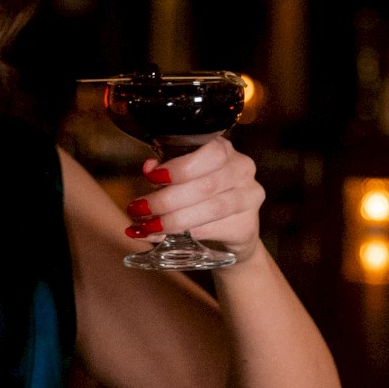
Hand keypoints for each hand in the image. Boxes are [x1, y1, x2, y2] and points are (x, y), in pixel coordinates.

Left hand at [124, 139, 264, 262]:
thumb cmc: (200, 194)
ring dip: (175, 220)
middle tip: (139, 209)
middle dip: (167, 199)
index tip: (152, 178)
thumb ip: (165, 170)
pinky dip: (187, 234)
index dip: (180, 167)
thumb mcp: (181, 177)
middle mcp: (242, 170)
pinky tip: (166, 237)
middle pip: (206, 185)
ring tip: (148, 226)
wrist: (229, 228)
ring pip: (211, 209)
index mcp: (224, 150)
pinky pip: (215, 229)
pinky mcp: (248, 225)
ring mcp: (249, 197)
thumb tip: (149, 167)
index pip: (210, 153)